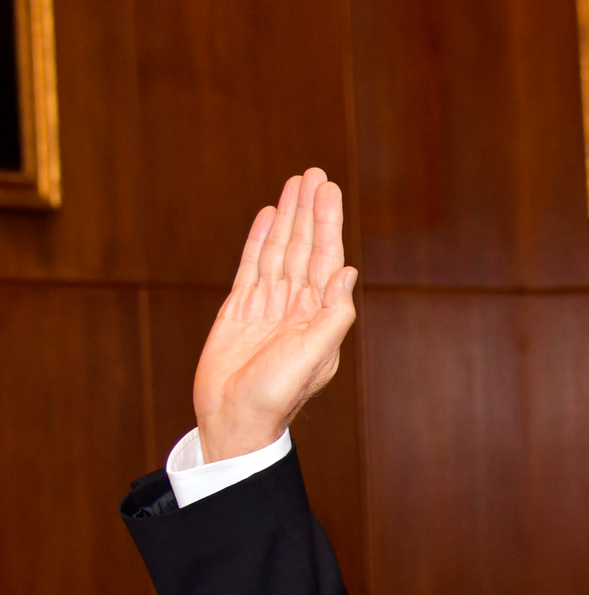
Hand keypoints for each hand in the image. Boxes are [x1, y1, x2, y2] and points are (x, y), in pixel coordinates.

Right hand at [193, 169, 356, 462]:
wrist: (234, 420)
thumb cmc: (276, 397)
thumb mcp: (312, 358)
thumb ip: (332, 316)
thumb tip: (349, 272)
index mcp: (319, 316)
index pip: (326, 259)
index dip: (327, 223)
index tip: (328, 191)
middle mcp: (298, 307)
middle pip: (305, 248)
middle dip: (309, 211)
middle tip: (314, 174)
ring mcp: (268, 307)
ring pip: (280, 252)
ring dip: (288, 218)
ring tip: (294, 184)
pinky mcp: (240, 311)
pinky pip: (252, 267)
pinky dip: (260, 241)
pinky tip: (268, 217)